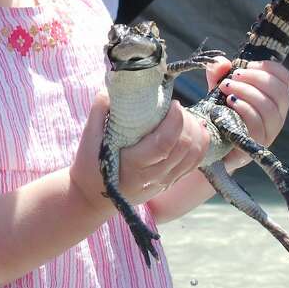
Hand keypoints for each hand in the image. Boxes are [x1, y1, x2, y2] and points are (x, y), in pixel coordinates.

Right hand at [69, 92, 210, 211]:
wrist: (92, 198)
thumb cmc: (90, 167)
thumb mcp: (88, 139)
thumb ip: (99, 111)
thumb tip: (111, 88)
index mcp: (132, 165)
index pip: (164, 144)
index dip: (175, 121)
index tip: (173, 104)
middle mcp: (152, 177)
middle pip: (184, 147)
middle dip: (187, 121)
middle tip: (176, 108)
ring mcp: (164, 182)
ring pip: (193, 155)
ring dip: (195, 131)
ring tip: (184, 118)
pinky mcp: (170, 183)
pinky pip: (194, 163)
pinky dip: (200, 144)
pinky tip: (193, 130)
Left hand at [206, 57, 288, 170]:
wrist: (208, 146)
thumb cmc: (219, 114)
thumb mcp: (218, 90)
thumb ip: (218, 74)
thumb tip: (222, 63)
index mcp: (273, 100)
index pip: (286, 80)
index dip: (272, 68)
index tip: (249, 64)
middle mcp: (276, 117)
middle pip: (281, 94)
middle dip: (257, 79)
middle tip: (234, 76)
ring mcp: (269, 133)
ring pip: (270, 109)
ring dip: (248, 92)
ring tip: (226, 87)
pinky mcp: (256, 145)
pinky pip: (258, 125)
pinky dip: (244, 109)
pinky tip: (230, 103)